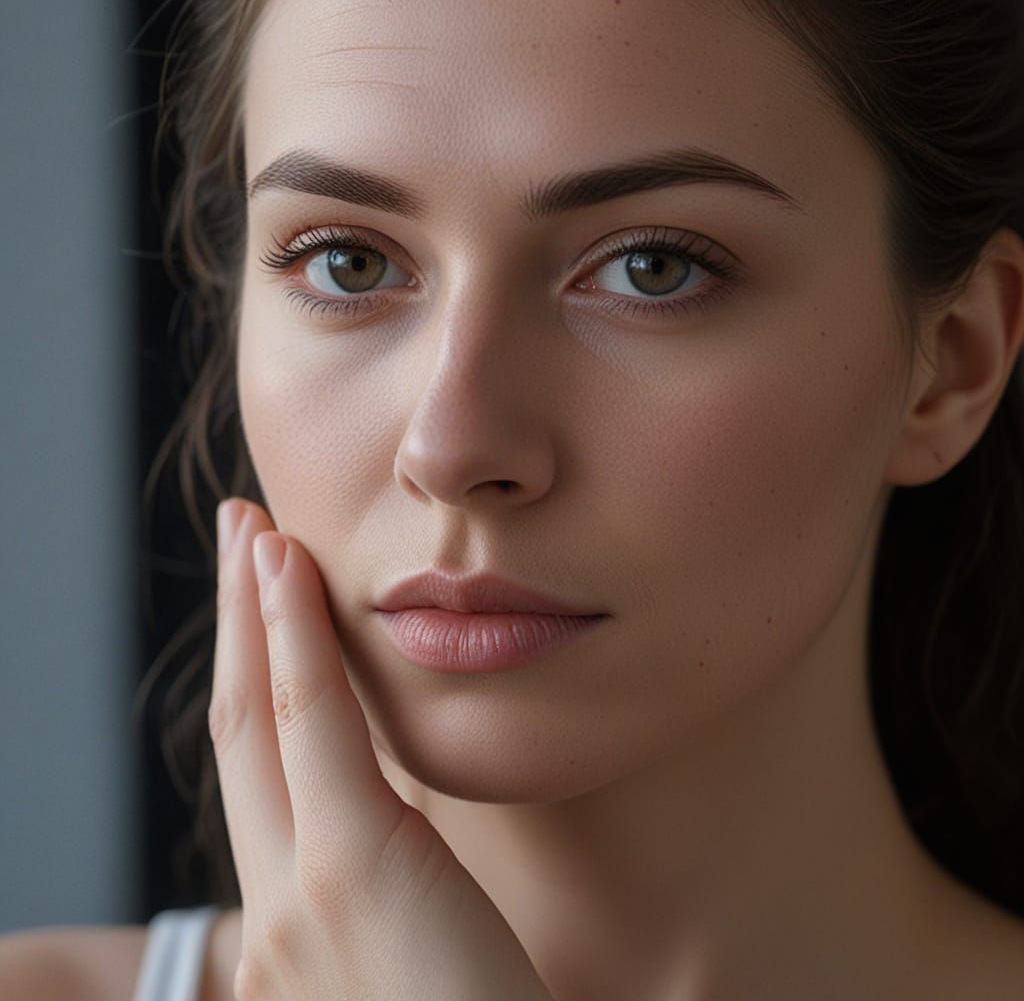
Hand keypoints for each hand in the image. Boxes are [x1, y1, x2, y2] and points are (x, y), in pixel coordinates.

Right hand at [211, 497, 554, 1000]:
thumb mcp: (412, 968)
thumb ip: (393, 898)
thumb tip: (402, 832)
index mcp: (291, 930)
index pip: (261, 775)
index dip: (250, 677)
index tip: (258, 600)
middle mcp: (272, 909)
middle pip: (240, 727)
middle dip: (233, 623)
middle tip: (237, 537)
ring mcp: (300, 892)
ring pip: (261, 713)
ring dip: (254, 610)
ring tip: (253, 532)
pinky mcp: (352, 872)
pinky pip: (311, 727)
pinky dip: (292, 641)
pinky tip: (286, 571)